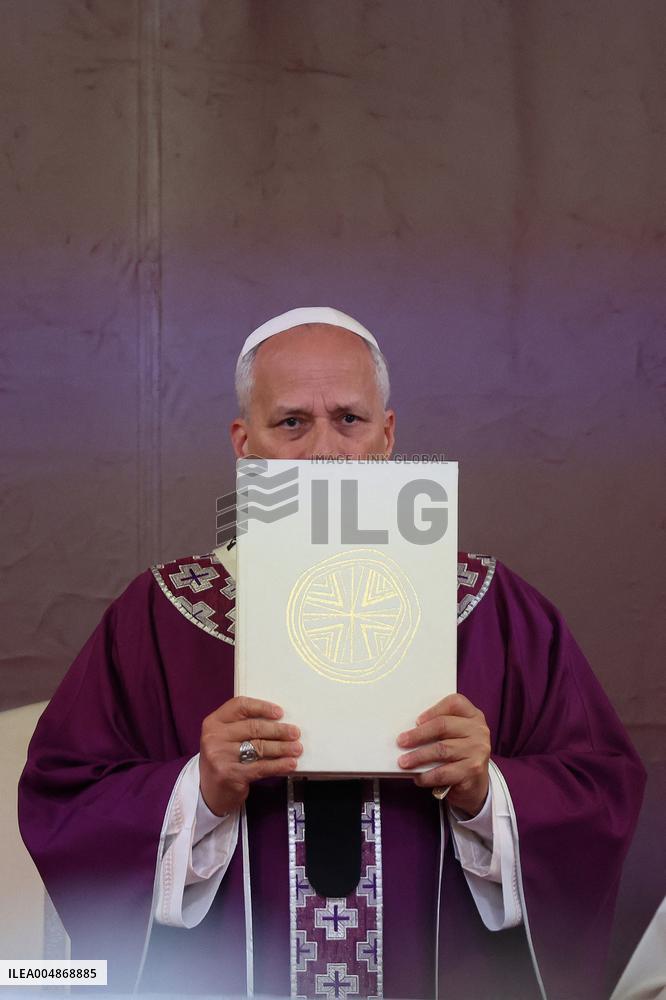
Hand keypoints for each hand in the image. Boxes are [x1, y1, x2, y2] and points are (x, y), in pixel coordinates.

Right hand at [199, 696, 301, 815]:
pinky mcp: (230, 775)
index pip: (240, 706)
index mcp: (213, 722)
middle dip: (278, 730)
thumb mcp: (224, 738)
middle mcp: (214, 737)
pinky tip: (290, 763)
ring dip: (282, 748)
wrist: (207, 792)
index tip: (279, 712)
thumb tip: (278, 721)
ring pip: (259, 747)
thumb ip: (242, 726)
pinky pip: (261, 767)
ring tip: (296, 748)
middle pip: (253, 728)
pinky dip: (278, 765)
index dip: (261, 707)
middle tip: (295, 733)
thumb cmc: (222, 759)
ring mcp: (221, 756)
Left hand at [396, 693, 489, 816]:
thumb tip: (409, 732)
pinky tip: (418, 777)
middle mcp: (479, 730)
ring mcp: (478, 750)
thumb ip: (440, 728)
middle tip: (401, 741)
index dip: (433, 710)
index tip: (416, 720)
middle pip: (443, 725)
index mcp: (473, 715)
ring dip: (418, 756)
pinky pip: (444, 772)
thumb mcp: (455, 736)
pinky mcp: (473, 770)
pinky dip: (427, 775)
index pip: (454, 703)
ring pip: (441, 750)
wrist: (476, 783)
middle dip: (418, 734)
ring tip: (404, 762)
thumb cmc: (459, 754)